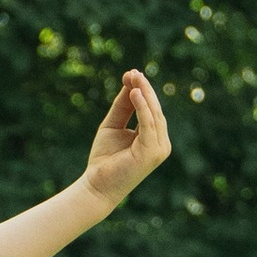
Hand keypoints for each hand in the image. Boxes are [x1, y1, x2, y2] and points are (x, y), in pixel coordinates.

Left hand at [82, 68, 169, 209]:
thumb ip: (122, 105)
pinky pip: (149, 124)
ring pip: (154, 115)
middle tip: (133, 71)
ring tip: (134, 77)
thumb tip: (130, 82)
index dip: (142, 90)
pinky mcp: (152, 152)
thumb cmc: (104, 158)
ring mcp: (159, 149)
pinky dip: (142, 107)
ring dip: (145, 93)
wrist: (96, 184)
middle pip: (155, 110)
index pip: (151, 110)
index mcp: (153, 138)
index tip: (131, 73)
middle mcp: (160, 143)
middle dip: (144, 88)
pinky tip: (134, 93)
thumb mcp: (113, 125)